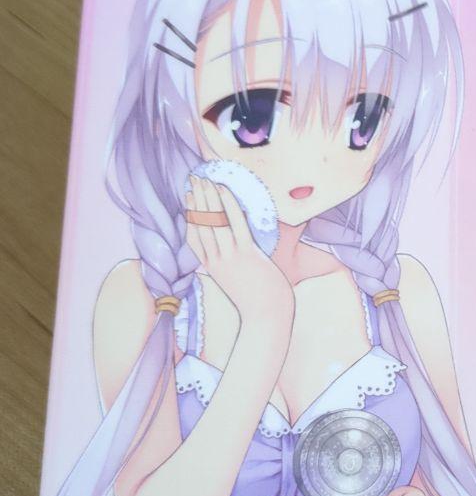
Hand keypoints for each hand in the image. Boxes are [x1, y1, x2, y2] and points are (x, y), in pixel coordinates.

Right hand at [185, 176, 292, 324]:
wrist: (266, 318)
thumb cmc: (256, 300)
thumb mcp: (236, 280)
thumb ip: (230, 264)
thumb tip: (234, 248)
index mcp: (211, 266)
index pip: (193, 235)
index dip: (190, 214)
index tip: (190, 196)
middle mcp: (215, 260)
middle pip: (200, 223)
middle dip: (197, 198)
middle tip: (194, 178)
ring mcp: (230, 257)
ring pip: (214, 221)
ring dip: (209, 196)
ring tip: (205, 178)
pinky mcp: (246, 254)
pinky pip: (234, 224)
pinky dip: (228, 204)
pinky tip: (224, 190)